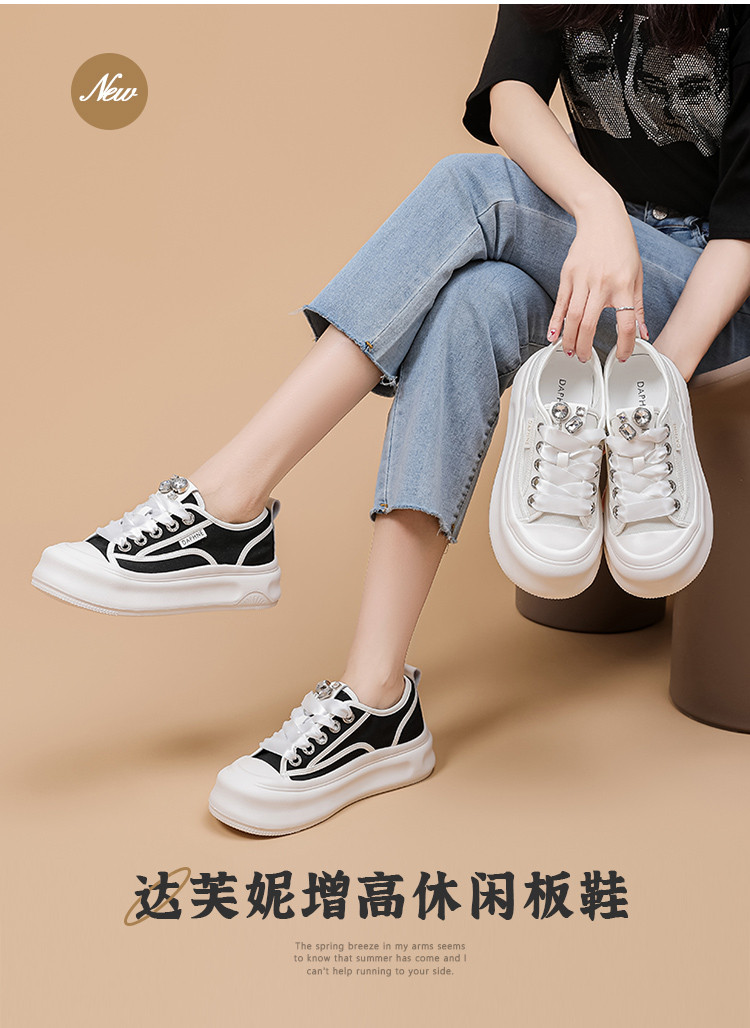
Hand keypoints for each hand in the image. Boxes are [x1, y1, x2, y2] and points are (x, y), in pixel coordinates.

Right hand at [547, 200, 647, 361]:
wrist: (602, 219)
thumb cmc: (621, 247)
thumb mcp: (636, 276)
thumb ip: (637, 308)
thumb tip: (643, 333)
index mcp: (623, 286)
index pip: (626, 322)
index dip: (625, 344)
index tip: (622, 356)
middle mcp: (602, 284)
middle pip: (590, 324)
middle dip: (586, 346)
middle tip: (584, 359)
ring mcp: (582, 279)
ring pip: (573, 317)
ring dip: (569, 338)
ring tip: (569, 351)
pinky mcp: (568, 275)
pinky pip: (561, 303)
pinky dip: (556, 321)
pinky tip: (553, 335)